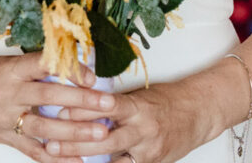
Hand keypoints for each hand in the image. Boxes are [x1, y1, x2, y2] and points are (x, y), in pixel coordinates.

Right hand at [0, 52, 119, 161]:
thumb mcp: (4, 64)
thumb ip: (32, 69)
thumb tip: (70, 67)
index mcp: (11, 70)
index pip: (45, 66)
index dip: (70, 71)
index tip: (93, 76)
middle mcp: (9, 93)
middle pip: (50, 97)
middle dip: (83, 101)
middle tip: (109, 104)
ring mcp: (5, 117)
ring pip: (44, 127)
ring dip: (75, 132)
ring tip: (101, 134)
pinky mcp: (2, 136)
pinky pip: (31, 150)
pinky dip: (55, 159)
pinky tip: (76, 161)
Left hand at [43, 79, 214, 162]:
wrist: (199, 111)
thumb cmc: (167, 100)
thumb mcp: (139, 95)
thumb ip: (114, 104)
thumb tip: (79, 106)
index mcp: (137, 105)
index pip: (105, 107)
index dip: (80, 111)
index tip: (58, 113)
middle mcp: (143, 128)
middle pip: (104, 138)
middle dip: (75, 143)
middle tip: (52, 145)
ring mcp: (148, 148)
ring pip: (112, 159)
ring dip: (87, 161)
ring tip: (66, 162)